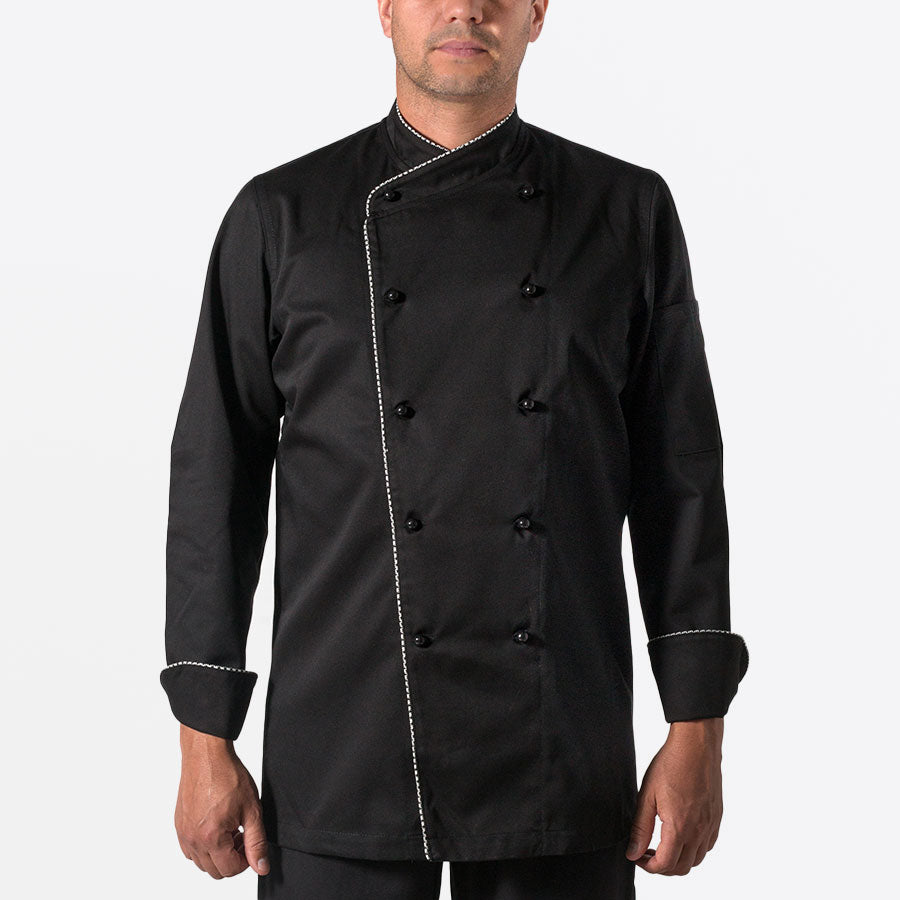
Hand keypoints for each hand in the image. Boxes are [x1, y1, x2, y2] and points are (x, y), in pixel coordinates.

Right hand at [173, 724, 270, 878]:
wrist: (207, 755)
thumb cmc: (228, 775)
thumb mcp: (252, 809)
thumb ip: (257, 841)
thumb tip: (261, 866)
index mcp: (211, 837)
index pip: (229, 869)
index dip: (245, 861)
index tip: (250, 844)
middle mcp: (192, 839)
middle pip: (214, 870)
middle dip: (232, 858)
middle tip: (242, 836)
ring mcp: (183, 833)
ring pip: (201, 862)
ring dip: (217, 853)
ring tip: (230, 829)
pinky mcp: (179, 825)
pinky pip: (190, 850)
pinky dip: (204, 846)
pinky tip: (216, 827)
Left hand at [625, 718, 723, 874]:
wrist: (697, 746)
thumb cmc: (672, 764)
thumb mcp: (647, 795)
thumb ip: (640, 828)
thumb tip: (633, 852)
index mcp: (679, 827)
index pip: (665, 864)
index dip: (647, 866)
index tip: (636, 857)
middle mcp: (699, 831)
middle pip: (682, 867)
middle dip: (662, 867)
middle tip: (646, 853)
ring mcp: (710, 825)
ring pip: (697, 860)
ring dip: (678, 860)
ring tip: (661, 846)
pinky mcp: (716, 817)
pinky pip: (708, 845)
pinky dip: (694, 850)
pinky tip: (681, 835)